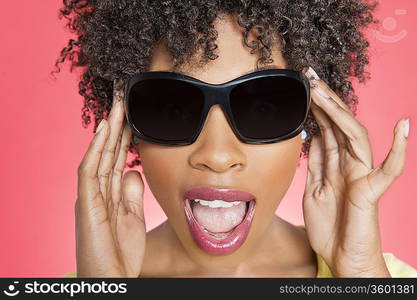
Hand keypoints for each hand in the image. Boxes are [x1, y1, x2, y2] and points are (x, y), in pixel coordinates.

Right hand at [75, 86, 145, 276]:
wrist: (111, 279)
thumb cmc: (120, 252)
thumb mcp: (132, 217)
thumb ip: (131, 193)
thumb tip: (133, 171)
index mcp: (109, 194)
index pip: (118, 158)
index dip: (125, 137)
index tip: (134, 116)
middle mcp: (97, 191)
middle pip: (108, 152)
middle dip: (117, 127)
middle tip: (125, 101)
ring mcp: (90, 196)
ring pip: (99, 155)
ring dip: (108, 130)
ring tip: (117, 106)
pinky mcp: (86, 204)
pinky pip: (90, 170)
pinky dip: (96, 149)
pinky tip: (105, 129)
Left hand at [302, 67, 408, 276]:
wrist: (342, 257)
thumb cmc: (330, 226)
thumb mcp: (314, 189)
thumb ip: (317, 164)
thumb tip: (313, 137)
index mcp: (336, 165)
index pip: (326, 129)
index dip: (315, 108)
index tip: (303, 87)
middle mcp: (350, 165)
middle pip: (339, 126)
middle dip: (325, 101)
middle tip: (310, 76)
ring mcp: (362, 175)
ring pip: (355, 137)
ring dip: (341, 113)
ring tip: (324, 91)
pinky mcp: (372, 191)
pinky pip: (390, 170)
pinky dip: (399, 150)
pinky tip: (404, 127)